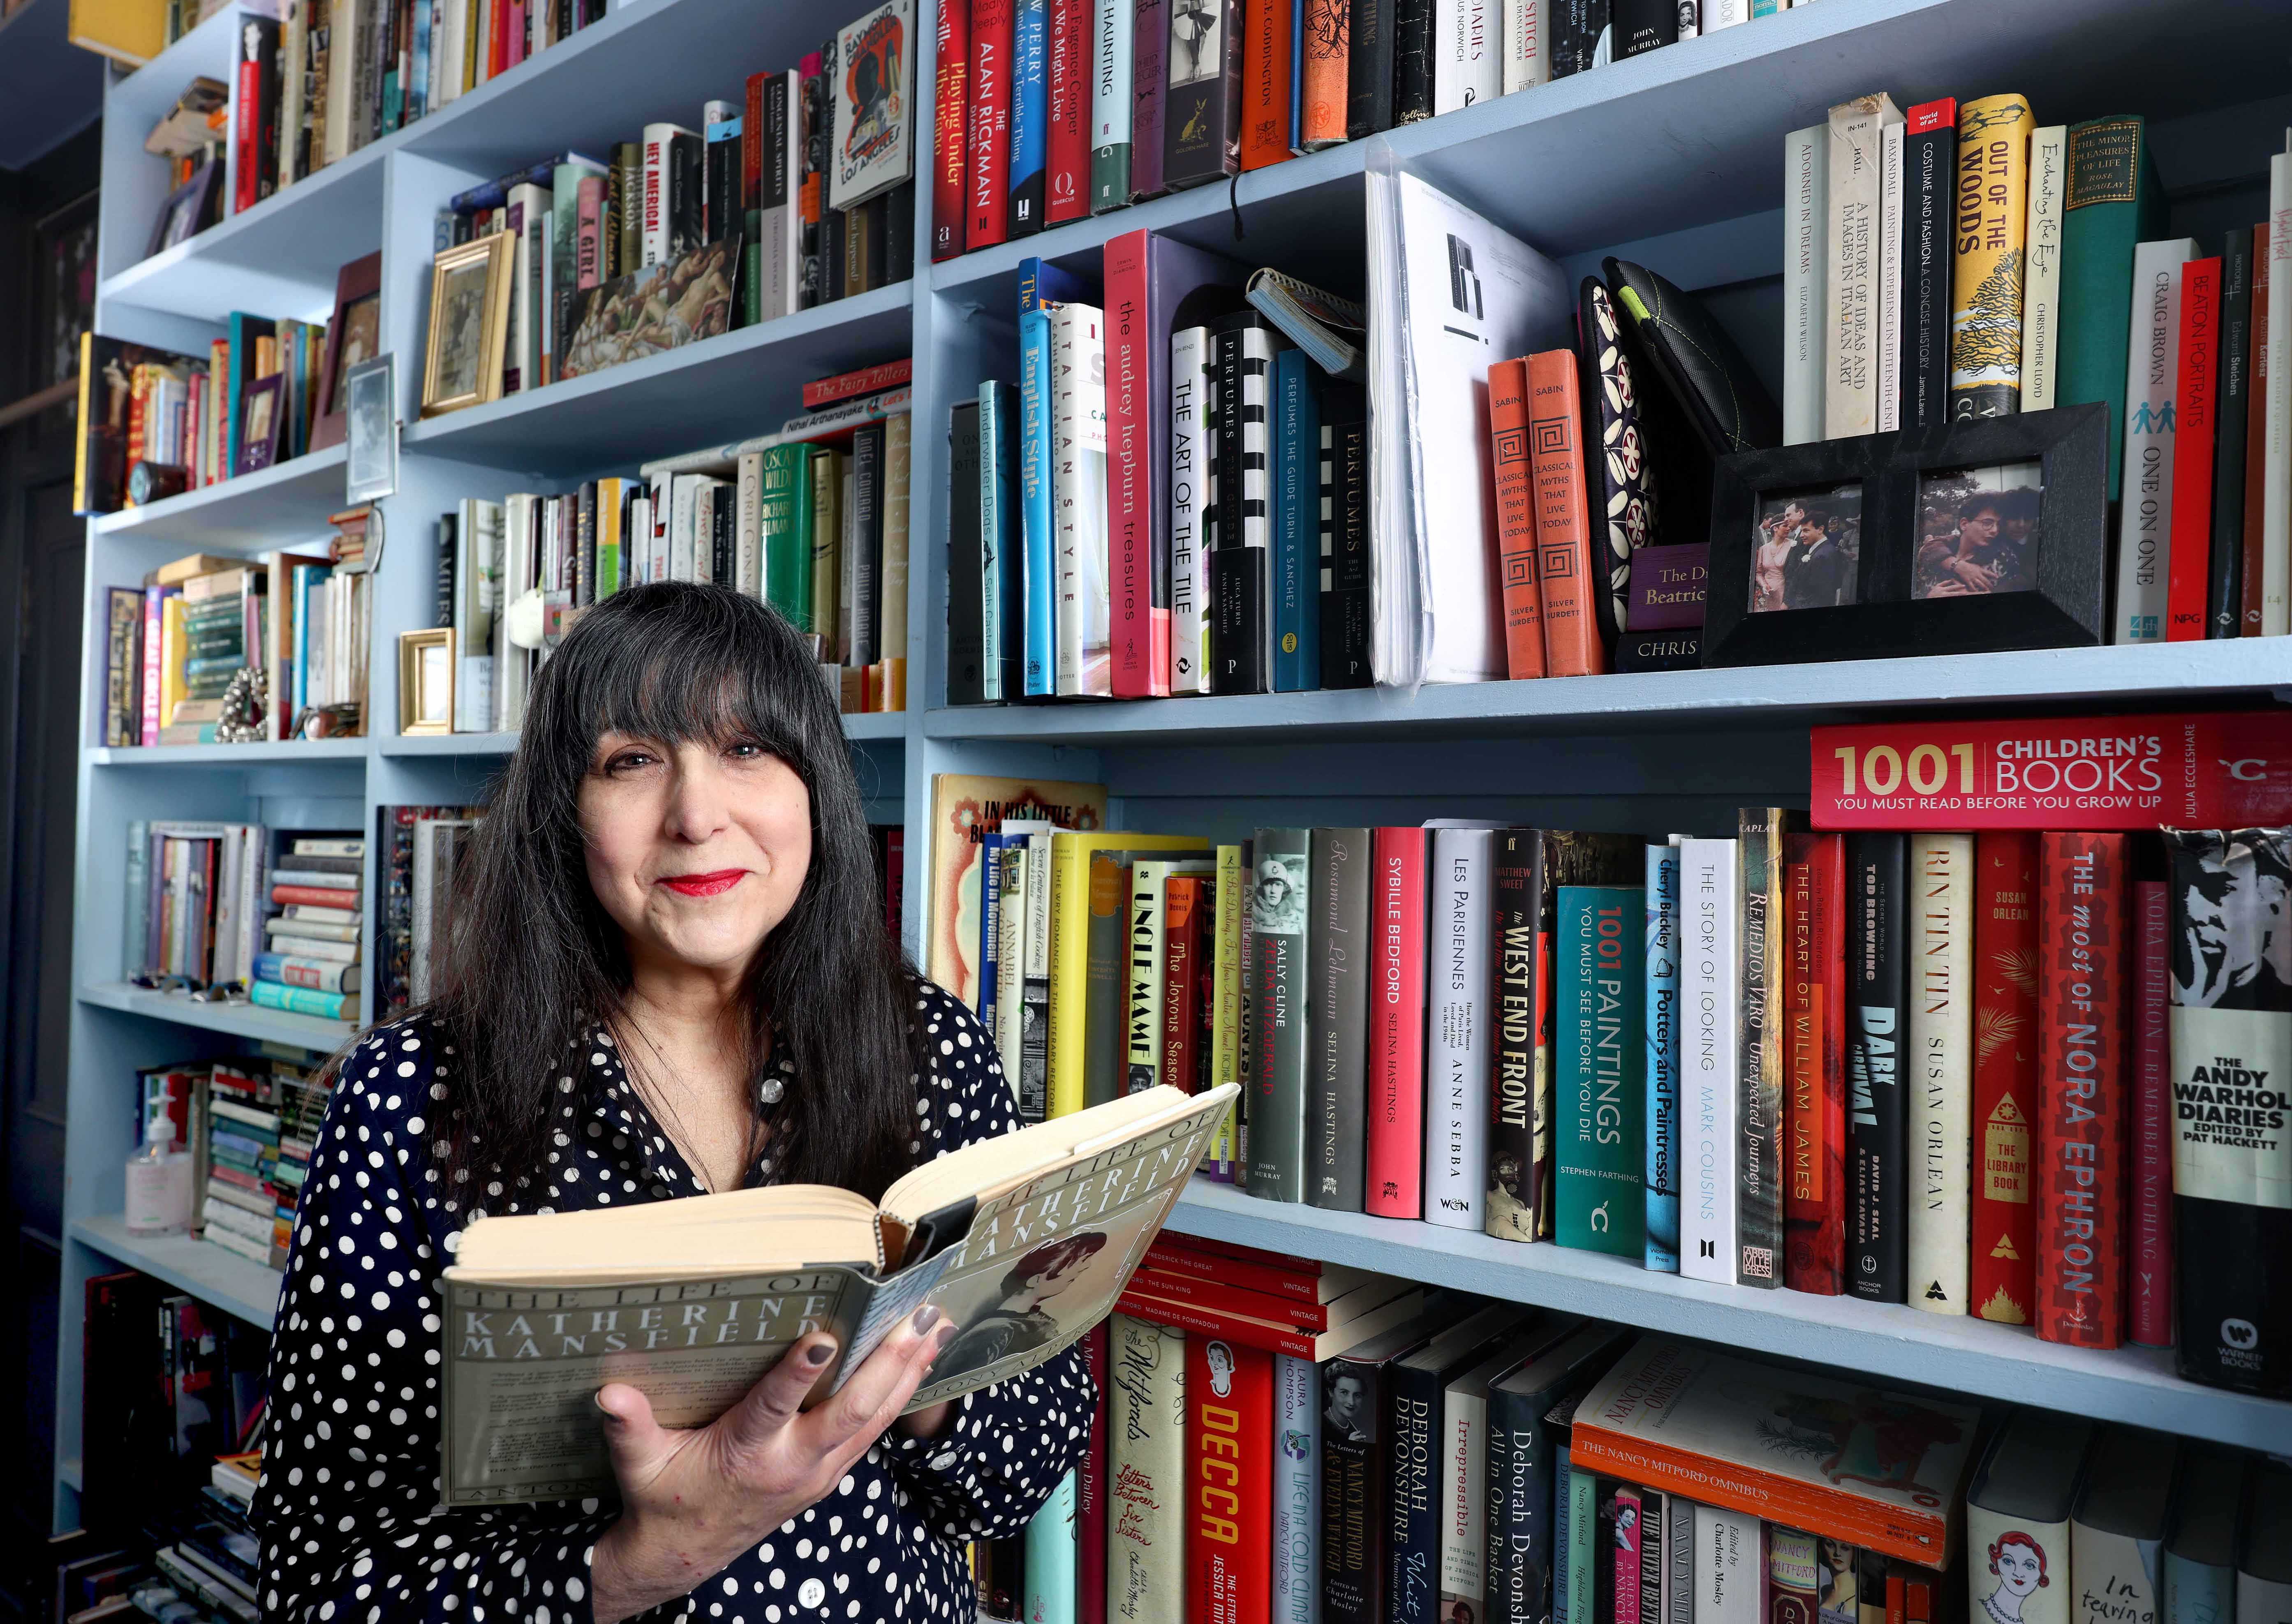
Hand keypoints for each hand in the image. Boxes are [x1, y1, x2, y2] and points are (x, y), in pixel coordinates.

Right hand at [589, 1307, 956, 1623]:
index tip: (825, 1336)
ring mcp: (818, 1471)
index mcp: (747, 1453)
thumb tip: (609, 1392)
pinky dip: (899, 1394)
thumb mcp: (639, 1464)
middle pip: (851, 1411)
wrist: (683, 1555)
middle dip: (888, 1364)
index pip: (776, 1407)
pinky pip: (873, 1429)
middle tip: (917, 1319)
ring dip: (908, 1372)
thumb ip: (630, 1426)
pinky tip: (920, 1361)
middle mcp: (792, 1463)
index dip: (800, 1373)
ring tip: (936, 1325)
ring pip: (874, 1419)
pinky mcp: (829, 1473)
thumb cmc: (663, 1498)